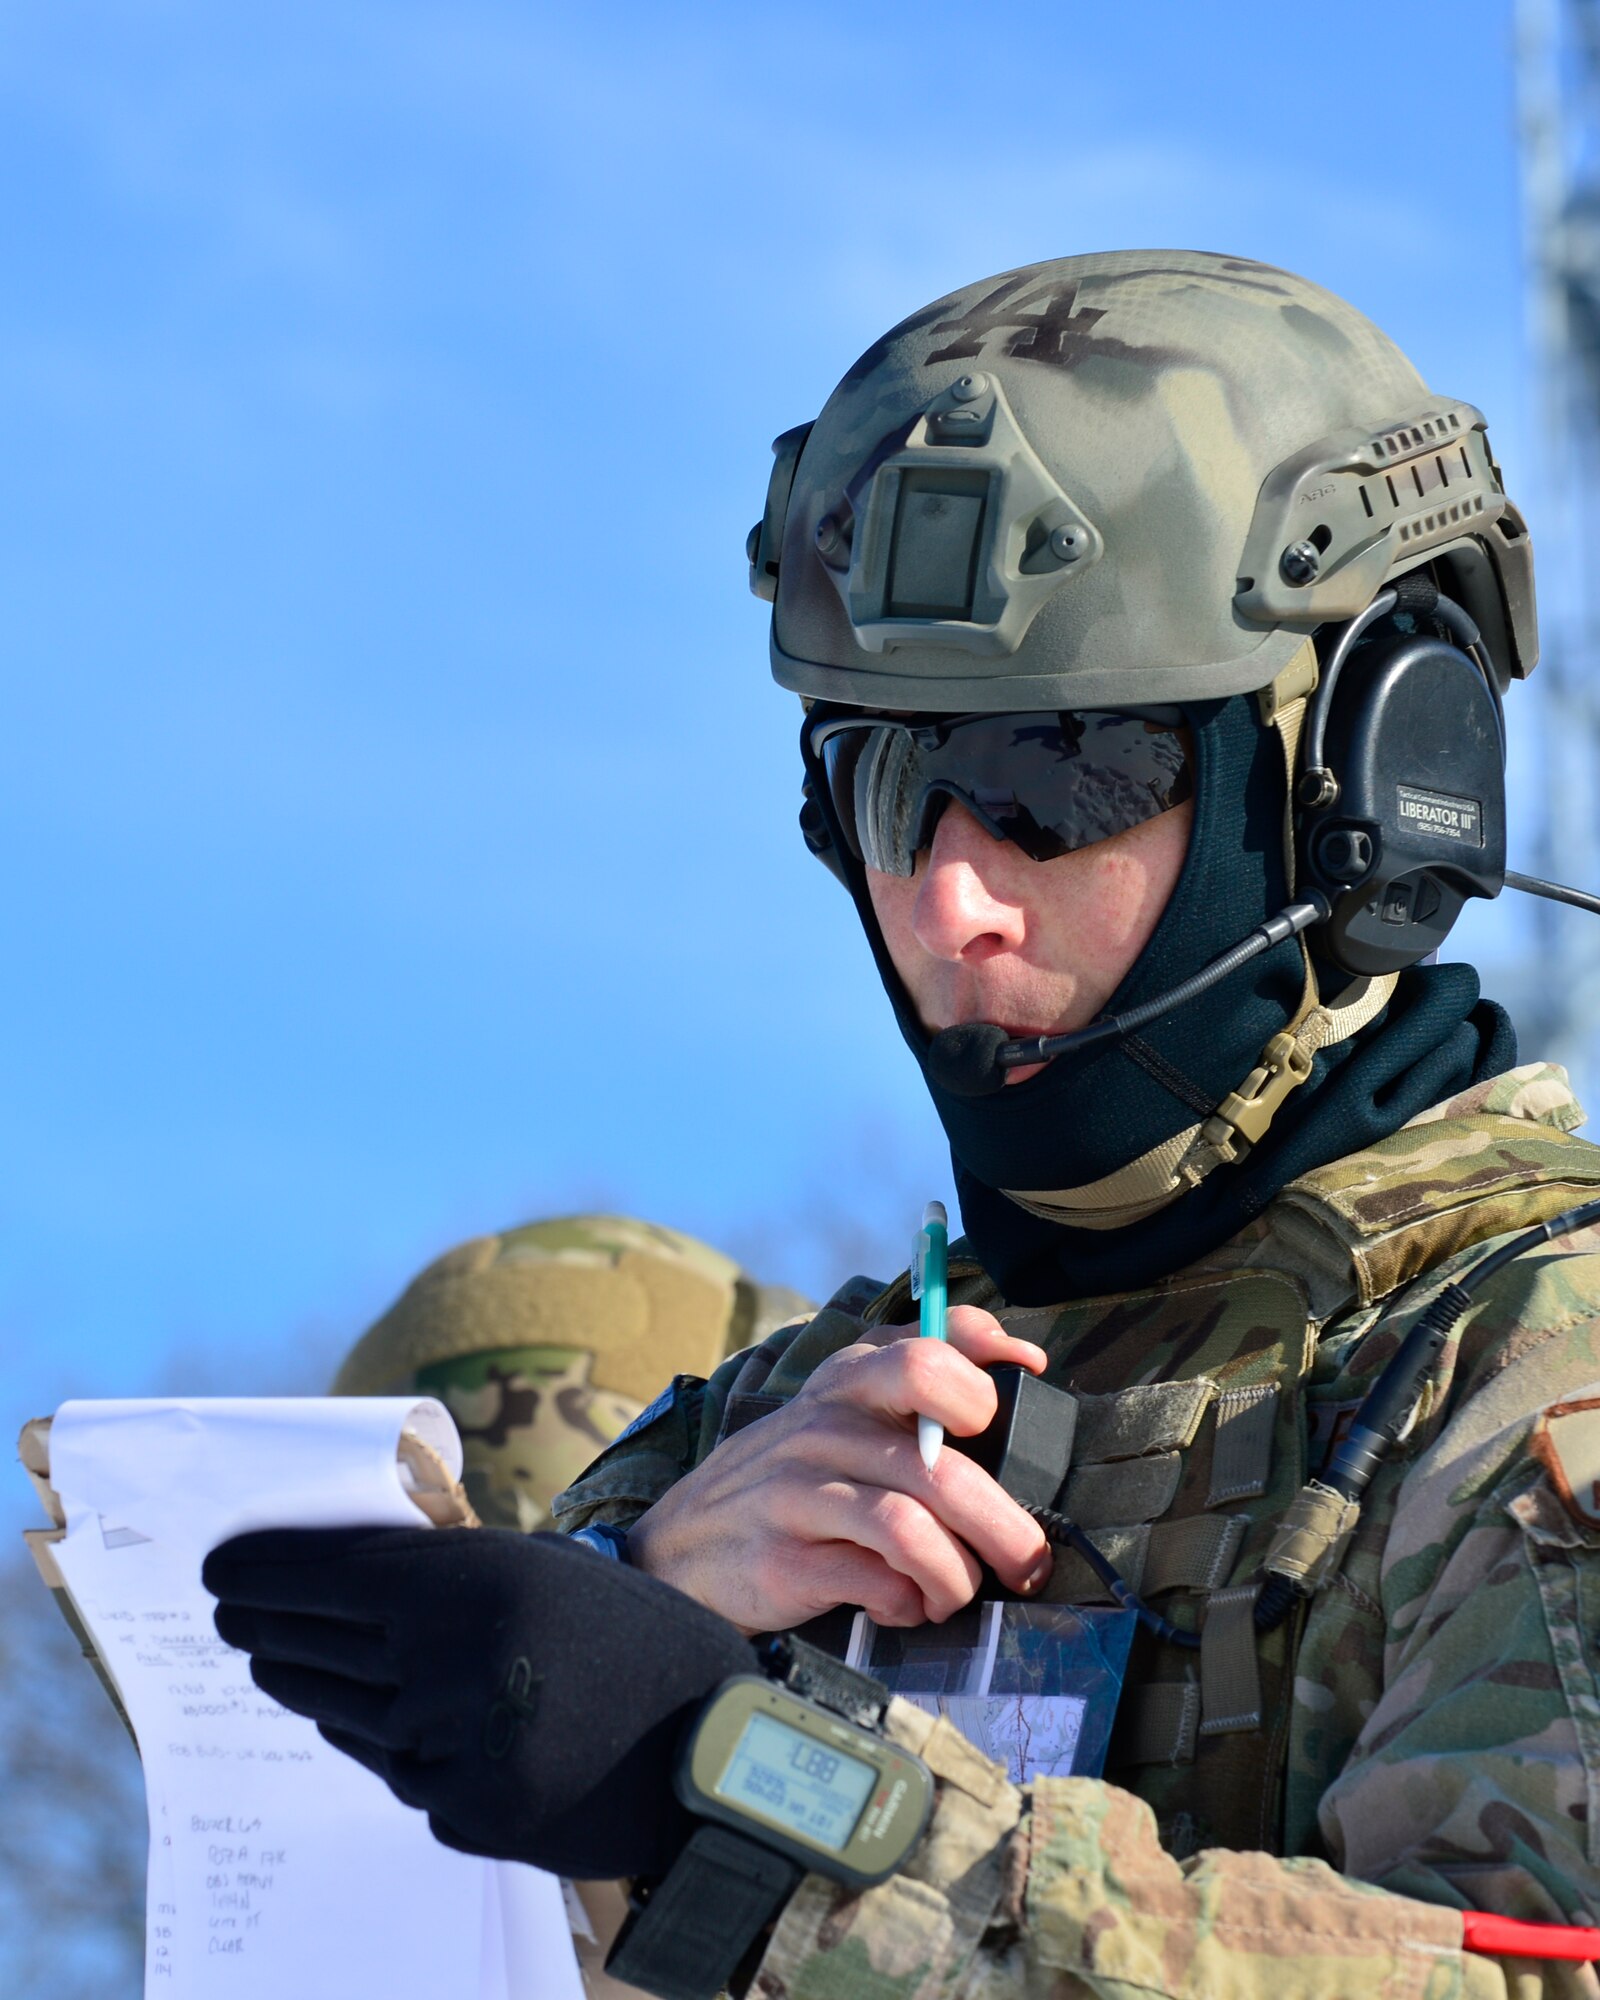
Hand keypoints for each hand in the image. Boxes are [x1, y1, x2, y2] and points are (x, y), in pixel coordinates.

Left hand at [202, 1526, 753, 1877]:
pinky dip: (379, 1743)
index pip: (339, 1575)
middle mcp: (453, 1660)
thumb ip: (458, 1570)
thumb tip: (362, 1572)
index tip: (221, 1571)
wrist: (716, 1752)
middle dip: (268, 1626)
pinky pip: (396, 1770)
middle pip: (325, 1644)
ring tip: (271, 1664)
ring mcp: (454, 1743)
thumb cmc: (639, 1642)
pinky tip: (361, 1722)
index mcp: (477, 1583)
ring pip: (349, 1712)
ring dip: (303, 1684)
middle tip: (227, 1616)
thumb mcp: (551, 1572)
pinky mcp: (464, 1812)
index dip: (271, 1573)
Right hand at [627, 1306, 1052, 1634]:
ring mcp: (798, 1493)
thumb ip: (915, 1383)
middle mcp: (822, 1428)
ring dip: (957, 1574)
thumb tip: (1019, 1358)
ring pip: (912, 1528)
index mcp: (846, 1381)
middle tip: (1028, 1560)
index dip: (984, 1377)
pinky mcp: (784, 1560)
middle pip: (940, 1465)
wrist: (678, 1548)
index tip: (1013, 1404)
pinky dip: (909, 1603)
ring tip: (956, 1592)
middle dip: (1004, 1524)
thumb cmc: (789, 1479)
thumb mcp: (838, 1412)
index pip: (926, 1352)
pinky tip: (905, 1605)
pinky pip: (876, 1582)